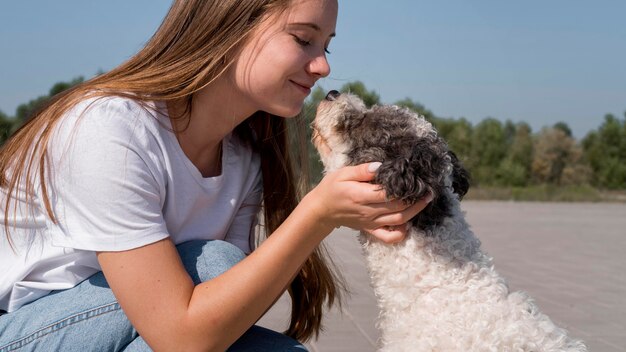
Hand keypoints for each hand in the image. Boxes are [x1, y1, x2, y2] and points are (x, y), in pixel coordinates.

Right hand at [306, 162, 431, 242]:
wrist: (322, 209)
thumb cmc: (332, 188)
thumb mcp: (343, 173)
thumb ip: (362, 170)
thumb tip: (380, 167)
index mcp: (360, 195)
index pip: (389, 193)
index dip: (406, 187)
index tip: (418, 179)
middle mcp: (368, 211)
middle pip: (398, 207)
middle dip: (416, 199)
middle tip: (428, 189)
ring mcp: (370, 222)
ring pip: (399, 221)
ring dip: (415, 212)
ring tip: (425, 201)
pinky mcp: (371, 229)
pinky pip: (389, 236)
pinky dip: (401, 233)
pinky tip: (408, 223)